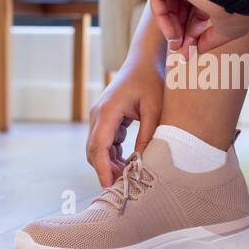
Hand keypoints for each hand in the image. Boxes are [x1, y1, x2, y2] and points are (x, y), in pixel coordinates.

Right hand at [86, 53, 164, 187]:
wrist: (143, 61)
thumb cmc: (151, 81)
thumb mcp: (154, 109)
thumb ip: (148, 135)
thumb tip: (142, 162)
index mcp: (107, 111)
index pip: (98, 147)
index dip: (103, 170)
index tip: (110, 187)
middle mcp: (98, 115)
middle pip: (94, 151)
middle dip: (106, 171)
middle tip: (125, 187)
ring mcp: (99, 117)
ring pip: (98, 149)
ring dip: (111, 164)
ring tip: (131, 176)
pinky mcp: (105, 119)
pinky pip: (105, 143)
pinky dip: (114, 155)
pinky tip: (131, 162)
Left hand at [148, 0, 248, 55]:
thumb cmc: (238, 5)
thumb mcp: (225, 29)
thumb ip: (208, 39)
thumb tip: (195, 50)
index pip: (197, 10)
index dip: (193, 32)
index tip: (191, 51)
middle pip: (181, 8)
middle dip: (180, 31)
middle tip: (180, 50)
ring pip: (168, 3)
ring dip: (170, 27)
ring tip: (177, 44)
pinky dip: (162, 17)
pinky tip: (173, 34)